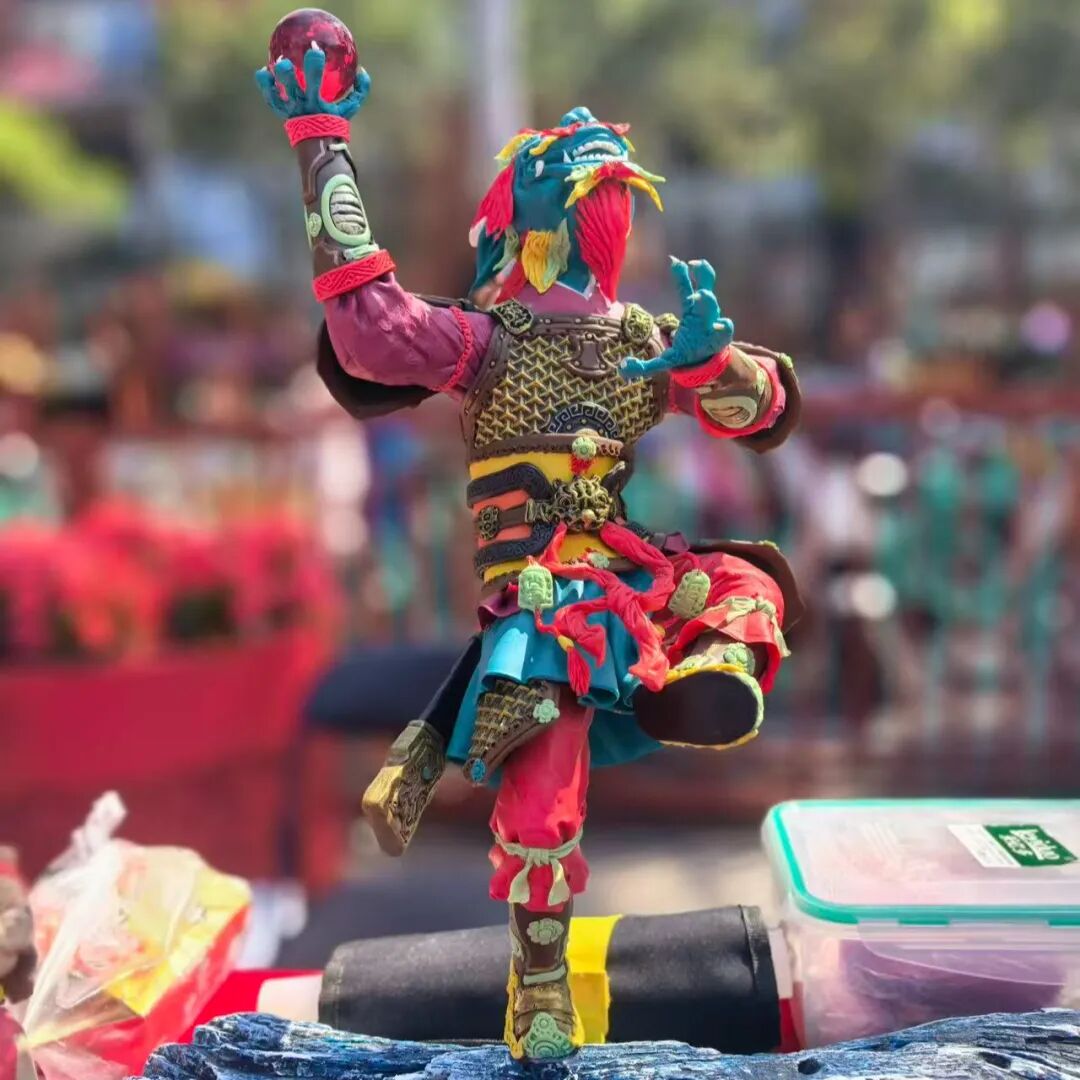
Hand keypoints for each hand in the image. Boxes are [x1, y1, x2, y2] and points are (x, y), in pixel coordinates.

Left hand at [255, 45, 370, 119]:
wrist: (319, 145)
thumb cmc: (335, 122)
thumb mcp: (350, 108)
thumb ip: (359, 90)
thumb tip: (363, 71)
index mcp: (317, 102)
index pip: (315, 79)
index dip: (314, 63)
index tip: (314, 49)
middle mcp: (301, 105)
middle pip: (291, 87)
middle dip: (287, 73)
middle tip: (285, 60)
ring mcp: (289, 109)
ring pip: (275, 94)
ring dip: (272, 81)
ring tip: (270, 67)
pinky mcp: (281, 112)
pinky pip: (270, 99)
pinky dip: (266, 86)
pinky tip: (265, 72)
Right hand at [620, 257, 733, 379]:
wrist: (704, 343)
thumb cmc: (687, 354)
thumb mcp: (669, 364)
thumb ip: (648, 367)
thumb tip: (622, 368)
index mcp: (709, 338)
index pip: (719, 331)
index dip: (723, 328)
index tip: (722, 325)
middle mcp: (710, 320)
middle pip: (711, 309)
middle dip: (707, 303)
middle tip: (698, 296)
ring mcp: (708, 307)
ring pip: (708, 289)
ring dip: (703, 277)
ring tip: (693, 265)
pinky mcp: (701, 297)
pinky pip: (702, 280)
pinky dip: (696, 272)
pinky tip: (678, 264)